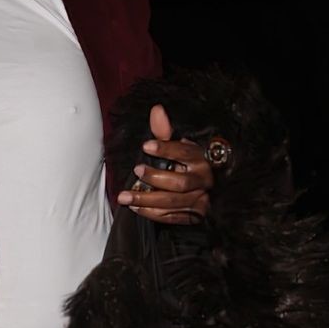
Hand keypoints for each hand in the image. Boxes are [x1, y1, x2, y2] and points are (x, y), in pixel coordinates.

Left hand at [117, 103, 214, 221]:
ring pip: (173, 202)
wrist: (199, 188)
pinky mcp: (194, 215)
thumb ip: (164, 132)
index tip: (145, 146)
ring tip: (125, 197)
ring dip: (147, 200)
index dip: (165, 149)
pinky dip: (152, 214)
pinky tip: (136, 208)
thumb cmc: (183, 163)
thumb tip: (157, 110)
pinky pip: (172, 217)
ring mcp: (200, 200)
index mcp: (200, 159)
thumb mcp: (176, 145)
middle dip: (155, 178)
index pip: (184, 153)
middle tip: (136, 171)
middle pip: (179, 183)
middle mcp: (203, 180)